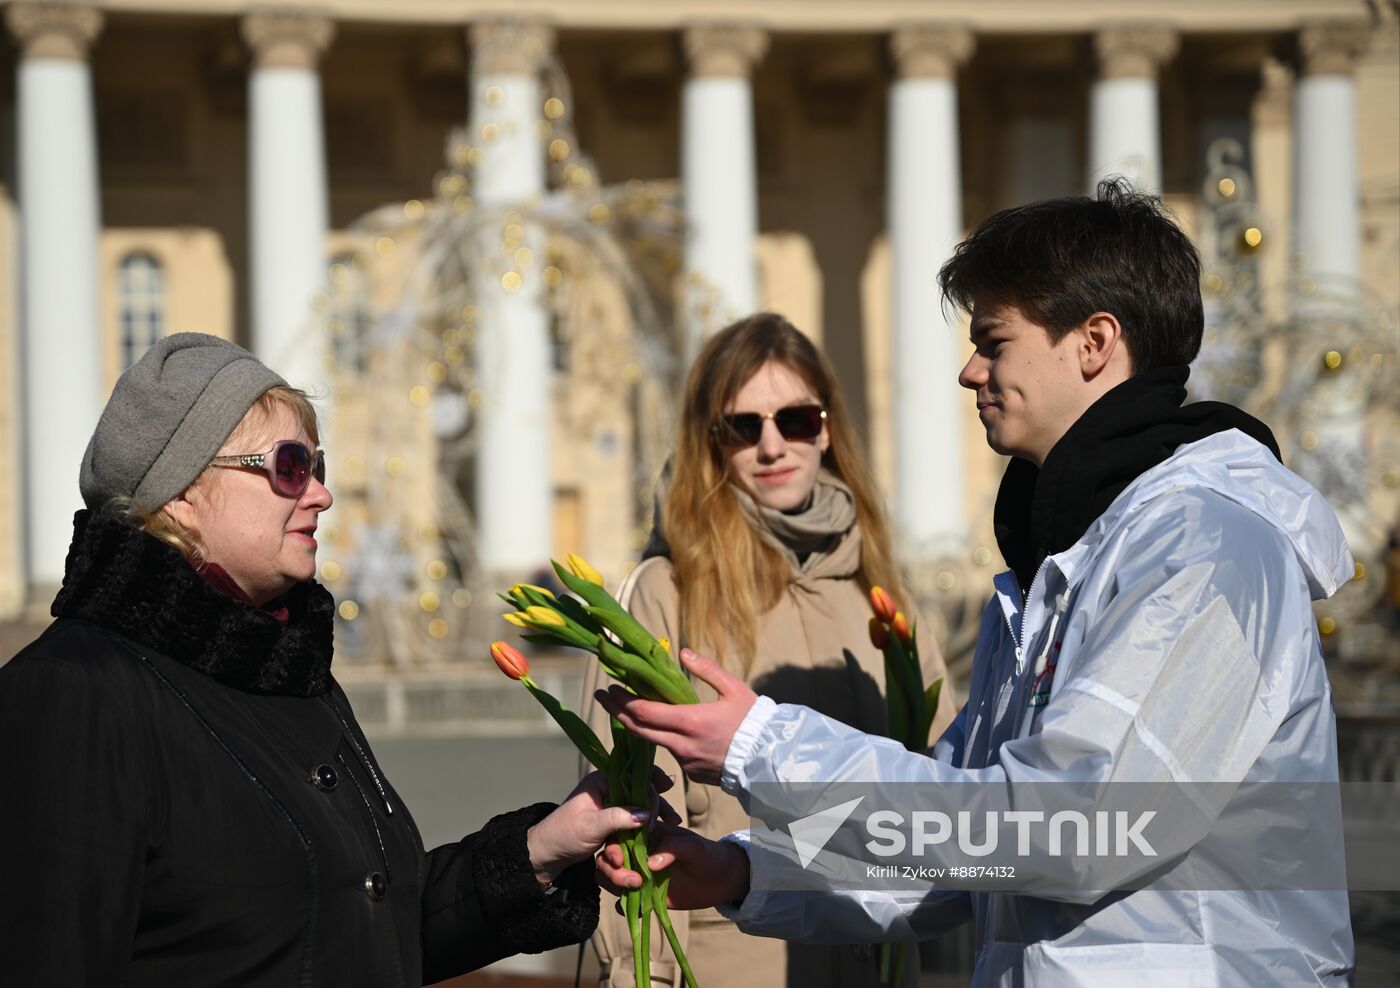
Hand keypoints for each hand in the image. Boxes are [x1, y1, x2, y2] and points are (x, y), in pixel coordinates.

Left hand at [525, 770, 674, 885]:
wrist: (545, 856)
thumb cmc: (563, 836)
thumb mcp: (591, 826)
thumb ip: (618, 818)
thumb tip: (645, 815)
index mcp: (600, 781)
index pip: (632, 774)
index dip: (651, 781)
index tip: (667, 791)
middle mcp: (606, 790)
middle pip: (639, 791)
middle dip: (656, 805)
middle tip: (673, 820)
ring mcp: (609, 807)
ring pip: (638, 808)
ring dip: (653, 818)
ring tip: (672, 826)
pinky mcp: (610, 823)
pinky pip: (632, 822)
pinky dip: (644, 828)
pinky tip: (657, 835)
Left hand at [595, 648, 757, 785]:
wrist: (770, 759)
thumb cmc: (754, 721)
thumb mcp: (734, 688)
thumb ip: (707, 670)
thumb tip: (681, 653)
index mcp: (691, 721)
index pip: (645, 712)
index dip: (623, 701)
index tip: (609, 688)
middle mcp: (682, 745)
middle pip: (638, 730)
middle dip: (617, 712)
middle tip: (602, 696)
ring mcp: (685, 762)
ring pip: (652, 742)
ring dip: (636, 725)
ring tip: (625, 708)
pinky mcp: (692, 772)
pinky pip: (670, 752)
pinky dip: (660, 738)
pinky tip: (658, 727)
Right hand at [596, 822, 750, 910]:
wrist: (721, 880)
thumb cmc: (708, 855)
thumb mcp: (695, 847)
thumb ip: (674, 848)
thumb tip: (650, 863)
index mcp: (648, 835)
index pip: (619, 834)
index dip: (613, 845)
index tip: (619, 859)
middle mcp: (639, 854)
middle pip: (608, 857)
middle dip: (611, 869)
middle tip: (633, 880)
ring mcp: (640, 874)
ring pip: (611, 877)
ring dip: (614, 884)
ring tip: (636, 889)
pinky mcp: (645, 895)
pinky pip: (625, 901)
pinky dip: (624, 906)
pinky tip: (638, 908)